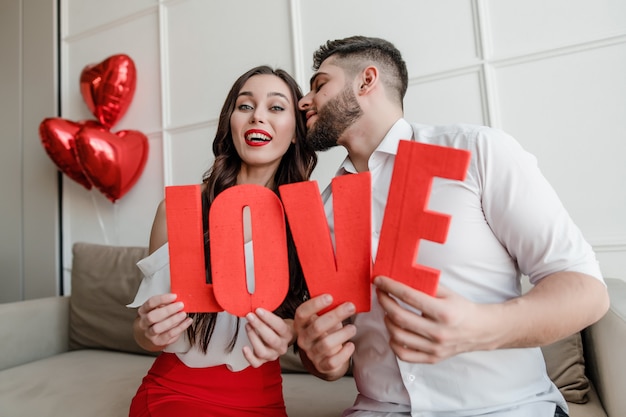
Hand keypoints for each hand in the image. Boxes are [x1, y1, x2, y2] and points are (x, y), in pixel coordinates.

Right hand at [135, 293, 192, 349]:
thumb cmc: (157, 318)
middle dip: (167, 310)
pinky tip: (187, 321)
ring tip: (183, 314)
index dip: (162, 299)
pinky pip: (168, 335)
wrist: (150, 335)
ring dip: (172, 320)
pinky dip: (180, 328)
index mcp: (143, 311)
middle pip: (152, 317)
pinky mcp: (157, 341)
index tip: (174, 296)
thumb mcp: (158, 309)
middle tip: (180, 305)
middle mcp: (144, 322)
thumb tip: (179, 300)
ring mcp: (149, 333)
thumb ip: (166, 304)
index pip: (150, 303)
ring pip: (158, 328)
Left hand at [242, 308, 292, 367]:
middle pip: (270, 339)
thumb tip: (256, 306)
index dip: (268, 318)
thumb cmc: (278, 327)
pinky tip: (244, 348)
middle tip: (250, 316)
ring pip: (262, 351)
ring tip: (247, 326)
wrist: (283, 339)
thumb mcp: (279, 319)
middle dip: (258, 326)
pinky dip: (249, 356)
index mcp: (287, 334)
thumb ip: (269, 316)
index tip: (258, 310)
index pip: (279, 326)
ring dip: (253, 337)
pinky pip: (256, 363)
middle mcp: (281, 346)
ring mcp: (272, 355)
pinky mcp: (264, 361)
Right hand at [293, 295, 356, 379]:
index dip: (314, 304)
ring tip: (352, 328)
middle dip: (335, 315)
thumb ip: (328, 310)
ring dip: (342, 334)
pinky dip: (344, 353)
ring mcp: (312, 354)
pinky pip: (333, 361)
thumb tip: (344, 299)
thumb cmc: (325, 333)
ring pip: (326, 344)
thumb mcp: (323, 320)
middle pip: (317, 326)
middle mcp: (303, 339)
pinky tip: (351, 345)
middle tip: (350, 307)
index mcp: (301, 325)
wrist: (325, 358)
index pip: (302, 313)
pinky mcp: (322, 366)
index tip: (330, 297)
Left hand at [374, 276, 497, 363]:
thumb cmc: (462, 309)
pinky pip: (403, 354)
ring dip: (387, 320)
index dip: (390, 286)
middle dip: (384, 302)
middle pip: (399, 317)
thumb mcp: (448, 292)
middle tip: (380, 293)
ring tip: (388, 311)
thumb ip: (425, 285)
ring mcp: (435, 348)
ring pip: (398, 336)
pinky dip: (393, 342)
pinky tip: (395, 330)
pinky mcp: (432, 358)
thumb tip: (399, 276)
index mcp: (444, 312)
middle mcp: (438, 332)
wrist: (481, 331)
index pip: (409, 297)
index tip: (379, 280)